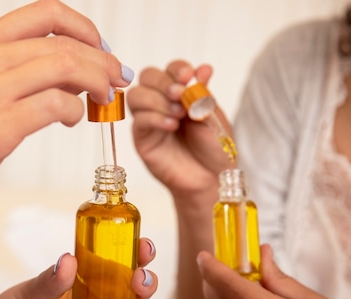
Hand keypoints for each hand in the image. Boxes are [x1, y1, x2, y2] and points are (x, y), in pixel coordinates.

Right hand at [0, 0, 133, 242]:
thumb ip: (20, 73)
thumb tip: (74, 76)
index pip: (46, 13)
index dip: (86, 29)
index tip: (103, 50)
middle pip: (64, 43)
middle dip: (103, 61)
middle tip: (118, 80)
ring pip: (65, 68)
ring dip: (97, 83)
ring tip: (104, 100)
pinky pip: (55, 105)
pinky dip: (75, 111)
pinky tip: (72, 120)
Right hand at [127, 60, 230, 201]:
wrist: (212, 178)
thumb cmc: (214, 148)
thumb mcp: (213, 117)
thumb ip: (203, 94)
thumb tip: (203, 69)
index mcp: (181, 93)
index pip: (171, 70)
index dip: (177, 69)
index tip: (189, 76)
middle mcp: (162, 102)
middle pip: (148, 77)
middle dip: (163, 81)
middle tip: (179, 94)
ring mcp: (149, 120)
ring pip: (136, 96)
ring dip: (156, 99)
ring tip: (178, 114)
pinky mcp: (142, 138)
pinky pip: (139, 121)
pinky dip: (155, 118)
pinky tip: (172, 126)